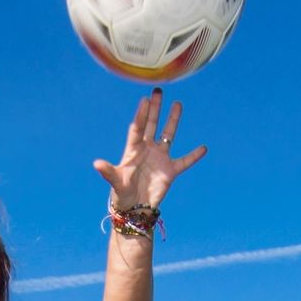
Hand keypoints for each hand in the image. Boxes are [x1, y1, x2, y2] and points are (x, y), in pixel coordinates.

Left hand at [93, 88, 205, 210]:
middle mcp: (147, 150)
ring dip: (172, 120)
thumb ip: (108, 171)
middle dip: (155, 108)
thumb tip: (96, 164)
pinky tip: (203, 148)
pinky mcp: (170, 171)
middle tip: (158, 91)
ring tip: (177, 104)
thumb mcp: (115, 181)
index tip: (144, 99)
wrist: (134, 209)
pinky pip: (185, 161)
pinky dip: (194, 156)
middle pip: (152, 125)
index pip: (138, 128)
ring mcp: (159, 159)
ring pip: (168, 135)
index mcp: (133, 150)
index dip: (141, 114)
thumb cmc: (122, 194)